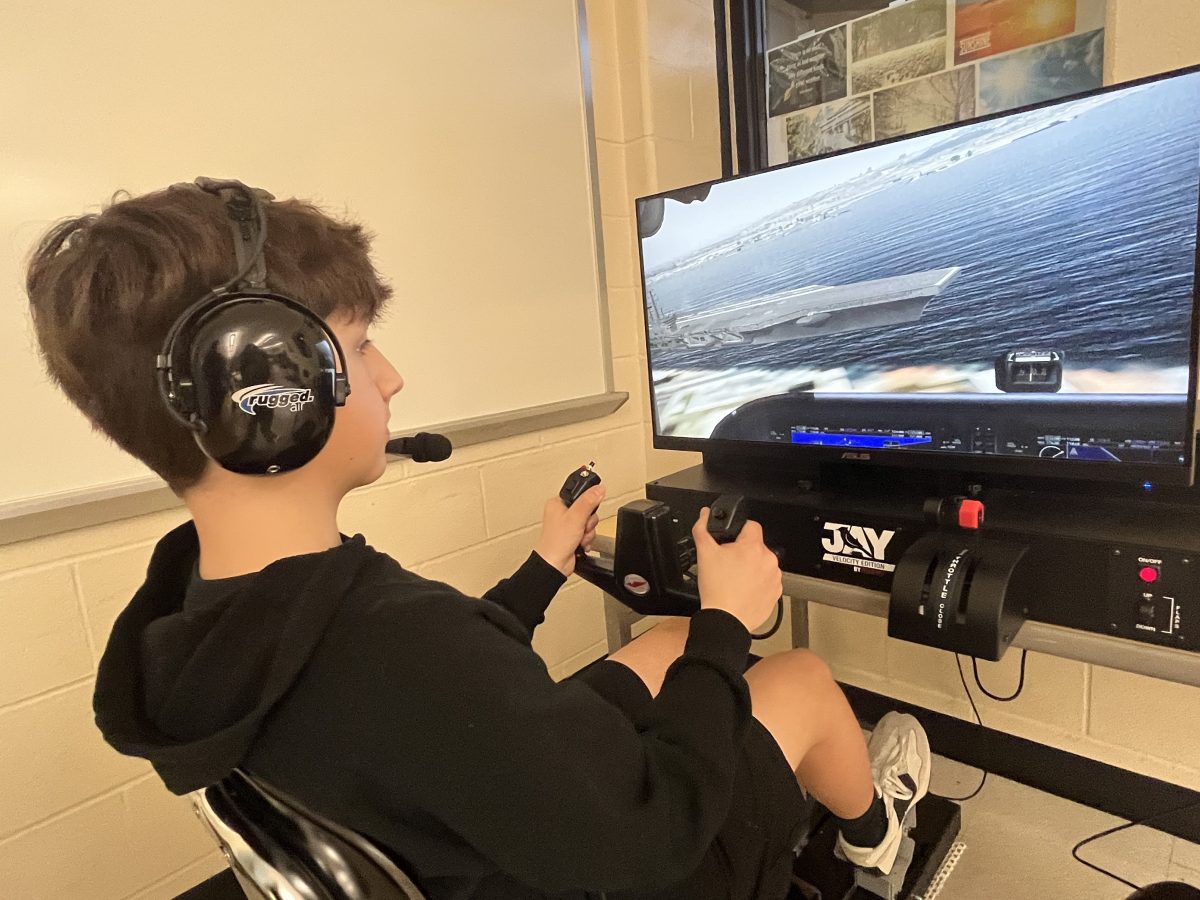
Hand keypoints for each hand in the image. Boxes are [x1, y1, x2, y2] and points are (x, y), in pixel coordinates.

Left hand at [534, 485, 604, 575]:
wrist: (555, 565)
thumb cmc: (556, 542)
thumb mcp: (576, 517)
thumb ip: (588, 501)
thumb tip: (599, 488)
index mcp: (558, 503)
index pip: (580, 494)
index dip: (587, 503)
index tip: (586, 510)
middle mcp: (562, 513)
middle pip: (588, 509)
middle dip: (588, 521)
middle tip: (581, 526)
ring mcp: (568, 525)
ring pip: (590, 522)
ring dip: (588, 532)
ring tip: (579, 537)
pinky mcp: (574, 535)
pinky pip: (588, 532)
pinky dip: (587, 539)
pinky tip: (580, 543)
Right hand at [692, 508, 781, 630]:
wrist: (725, 620)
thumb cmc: (717, 589)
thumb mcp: (704, 554)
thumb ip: (702, 529)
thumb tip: (704, 515)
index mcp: (753, 547)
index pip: (752, 525)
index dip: (739, 531)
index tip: (731, 542)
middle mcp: (769, 560)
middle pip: (756, 546)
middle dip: (744, 552)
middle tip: (728, 565)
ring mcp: (775, 577)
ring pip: (762, 564)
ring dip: (752, 568)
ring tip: (736, 580)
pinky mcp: (776, 593)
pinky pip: (767, 581)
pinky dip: (758, 584)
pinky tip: (744, 590)